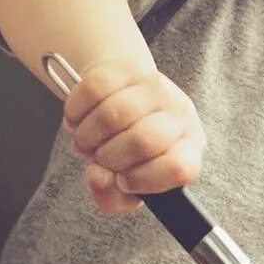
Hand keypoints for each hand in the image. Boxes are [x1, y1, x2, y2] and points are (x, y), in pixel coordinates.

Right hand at [59, 59, 203, 215]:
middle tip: (98, 159)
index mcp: (189, 148)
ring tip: (87, 142)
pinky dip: (75, 112)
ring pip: (112, 115)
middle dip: (108, 159)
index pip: (179, 168)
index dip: (143, 180)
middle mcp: (180, 114)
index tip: (124, 181)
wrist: (122, 97)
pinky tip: (78, 121)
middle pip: (141, 142)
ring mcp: (156, 86)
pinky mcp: (129, 67)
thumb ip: (112, 197)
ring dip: (86, 137)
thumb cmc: (129, 150)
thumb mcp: (128, 183)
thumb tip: (98, 178)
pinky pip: (93, 90)